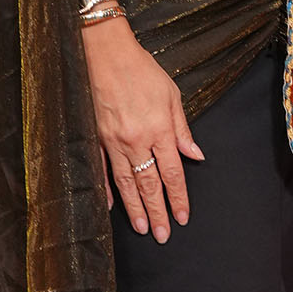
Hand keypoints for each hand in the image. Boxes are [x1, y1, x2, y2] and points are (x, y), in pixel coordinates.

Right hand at [84, 15, 201, 241]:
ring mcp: (113, 142)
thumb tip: (196, 156)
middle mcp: (136, 141)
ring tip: (142, 228)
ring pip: (126, 183)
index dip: (178, 198)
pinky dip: (107, 189)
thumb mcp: (172, 95)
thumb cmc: (142, 71)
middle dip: (157, 212)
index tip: (183, 217)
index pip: (172, 173)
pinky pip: (103, 170)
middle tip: (163, 235)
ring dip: (135, 208)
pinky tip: (111, 205)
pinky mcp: (96, 138)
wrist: (106, 55)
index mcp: (159, 130)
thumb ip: (183, 130)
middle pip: (149, 185)